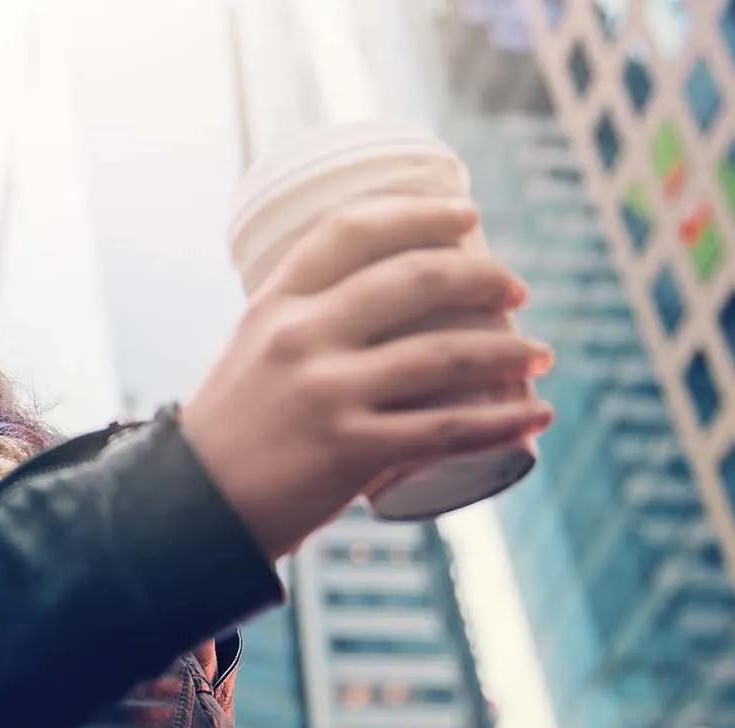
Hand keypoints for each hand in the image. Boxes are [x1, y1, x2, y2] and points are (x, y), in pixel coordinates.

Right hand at [182, 196, 552, 559]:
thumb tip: (381, 301)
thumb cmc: (232, 429)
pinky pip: (446, 429)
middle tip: (517, 289)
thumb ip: (305, 321)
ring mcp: (327, 393)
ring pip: (444, 354)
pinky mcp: (351, 450)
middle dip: (483, 277)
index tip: (467, 216)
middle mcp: (301, 337)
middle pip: (413, 280)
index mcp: (275, 303)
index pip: (351, 230)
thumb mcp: (252, 351)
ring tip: (540, 354)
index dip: (418, 212)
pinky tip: (535, 416)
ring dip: (509, 350)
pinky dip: (503, 421)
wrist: (193, 508)